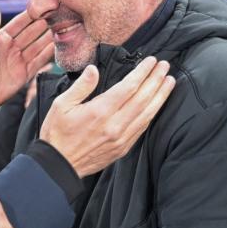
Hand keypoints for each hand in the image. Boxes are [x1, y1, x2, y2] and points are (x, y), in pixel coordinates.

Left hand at [0, 9, 53, 117]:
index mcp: (0, 39)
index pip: (18, 24)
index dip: (29, 16)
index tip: (41, 7)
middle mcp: (11, 49)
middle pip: (31, 34)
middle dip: (43, 25)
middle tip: (56, 15)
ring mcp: (18, 61)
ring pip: (37, 46)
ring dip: (48, 38)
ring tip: (60, 28)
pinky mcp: (24, 75)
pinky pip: (38, 62)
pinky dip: (47, 54)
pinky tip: (56, 46)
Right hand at [40, 57, 174, 176]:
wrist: (58, 166)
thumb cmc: (57, 134)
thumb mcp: (60, 105)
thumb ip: (81, 86)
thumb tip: (93, 69)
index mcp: (100, 112)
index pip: (129, 87)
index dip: (142, 72)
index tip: (151, 61)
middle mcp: (114, 125)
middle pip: (143, 99)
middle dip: (156, 80)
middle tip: (165, 66)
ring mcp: (121, 138)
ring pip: (147, 114)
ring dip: (160, 96)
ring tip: (170, 81)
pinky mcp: (123, 148)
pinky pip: (142, 127)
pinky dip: (153, 113)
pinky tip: (158, 104)